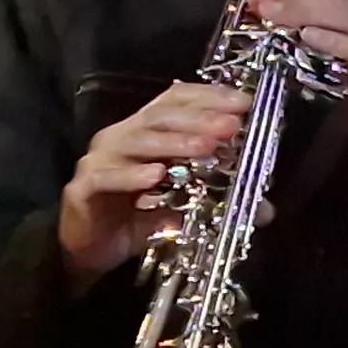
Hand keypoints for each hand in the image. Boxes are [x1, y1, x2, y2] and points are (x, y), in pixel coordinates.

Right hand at [59, 81, 252, 276]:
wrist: (89, 249)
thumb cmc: (136, 218)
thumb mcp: (183, 207)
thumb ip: (218, 202)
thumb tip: (265, 209)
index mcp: (145, 132)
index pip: (174, 101)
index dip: (208, 97)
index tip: (243, 102)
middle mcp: (121, 138)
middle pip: (160, 117)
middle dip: (199, 119)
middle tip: (232, 125)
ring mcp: (99, 161)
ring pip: (136, 142)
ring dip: (174, 143)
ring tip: (206, 147)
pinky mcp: (83, 189)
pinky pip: (106, 177)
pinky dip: (131, 176)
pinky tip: (155, 176)